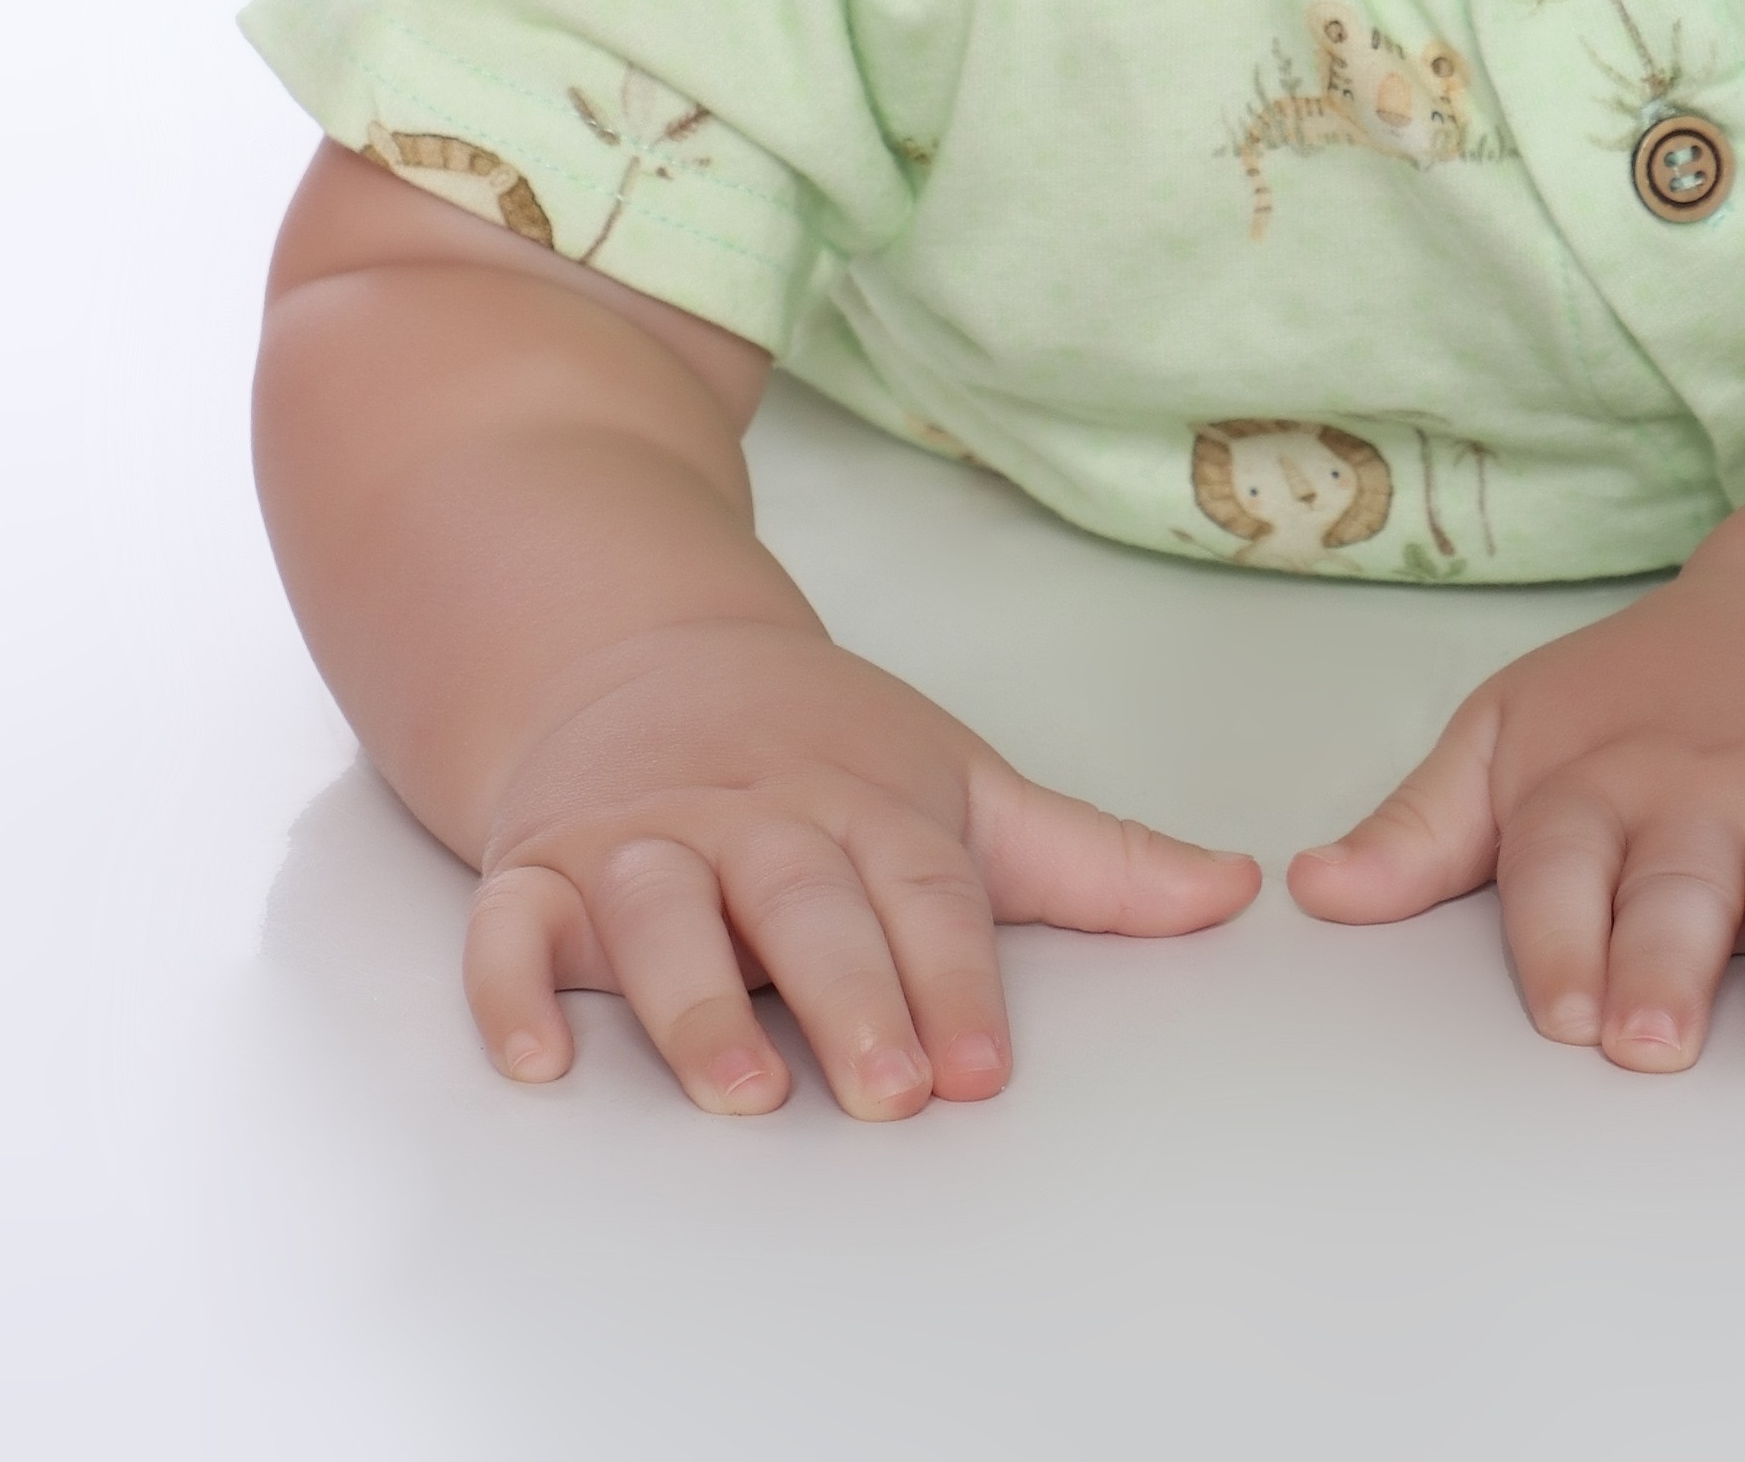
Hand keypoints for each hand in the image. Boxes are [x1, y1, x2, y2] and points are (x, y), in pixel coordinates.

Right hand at [465, 615, 1259, 1115]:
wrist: (638, 655)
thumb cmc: (821, 751)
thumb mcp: (959, 789)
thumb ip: (1091, 860)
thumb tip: (1233, 893)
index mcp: (863, 804)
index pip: (920, 891)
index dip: (954, 978)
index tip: (985, 1065)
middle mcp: (753, 820)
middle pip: (803, 903)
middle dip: (847, 995)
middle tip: (889, 1089)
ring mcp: (642, 841)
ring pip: (661, 915)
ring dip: (695, 1001)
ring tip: (740, 1088)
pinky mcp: (540, 871)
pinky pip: (511, 930)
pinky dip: (513, 991)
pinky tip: (539, 1058)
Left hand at [1286, 577, 1744, 1067]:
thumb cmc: (1635, 713)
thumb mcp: (1511, 743)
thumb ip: (1421, 833)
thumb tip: (1312, 891)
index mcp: (1595, 784)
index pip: (1566, 864)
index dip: (1562, 936)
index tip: (1563, 1013)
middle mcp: (1702, 795)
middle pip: (1683, 886)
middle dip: (1669, 960)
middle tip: (1654, 1040)